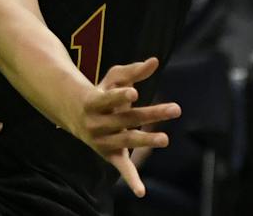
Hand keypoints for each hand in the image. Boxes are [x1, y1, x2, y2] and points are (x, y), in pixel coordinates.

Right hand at [77, 58, 181, 196]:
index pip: (107, 99)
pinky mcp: (109, 154)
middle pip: (125, 120)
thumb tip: (155, 61)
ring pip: (126, 141)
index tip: (134, 94)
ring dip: (146, 141)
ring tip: (166, 139)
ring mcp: (102, 141)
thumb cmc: (101, 92)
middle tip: (176, 108)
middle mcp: (96, 123)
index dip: (119, 98)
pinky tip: (141, 192)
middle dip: (151, 114)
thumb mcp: (113, 78)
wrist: (77, 116)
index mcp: (94, 102)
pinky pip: (121, 168)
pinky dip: (131, 179)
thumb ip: (134, 71)